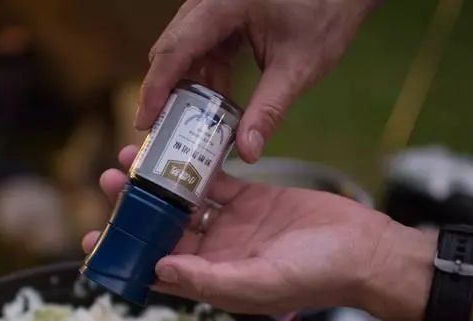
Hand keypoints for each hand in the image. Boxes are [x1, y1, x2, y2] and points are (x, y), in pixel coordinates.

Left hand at [82, 145, 393, 315]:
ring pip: (183, 204)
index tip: (94, 241)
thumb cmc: (317, 275)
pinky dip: (193, 168)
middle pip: (163, 231)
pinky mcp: (252, 199)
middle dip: (134, 212)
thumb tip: (158, 269)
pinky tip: (171, 151)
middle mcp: (217, 254)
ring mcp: (233, 226)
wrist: (364, 249)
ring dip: (156, 186)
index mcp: (213, 281)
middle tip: (108, 186)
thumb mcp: (260, 282)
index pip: (157, 270)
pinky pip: (215, 182)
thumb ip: (209, 279)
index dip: (126, 257)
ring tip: (128, 163)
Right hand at [136, 0, 380, 161]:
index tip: (143, 123)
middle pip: (172, 49)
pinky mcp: (223, 10)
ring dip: (188, 86)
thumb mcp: (298, 67)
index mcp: (223, 4)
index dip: (154, 89)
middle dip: (166, 92)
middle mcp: (210, 0)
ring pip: (184, 48)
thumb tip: (246, 153)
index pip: (174, 50)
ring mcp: (214, 3)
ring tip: (189, 125)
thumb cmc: (328, 11)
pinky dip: (206, 75)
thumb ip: (268, 111)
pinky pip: (202, 45)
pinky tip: (216, 104)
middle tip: (162, 133)